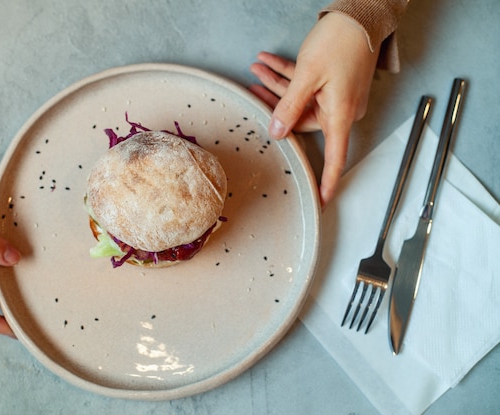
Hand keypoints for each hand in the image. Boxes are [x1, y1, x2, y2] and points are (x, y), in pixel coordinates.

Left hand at [250, 12, 378, 204]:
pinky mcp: (333, 82)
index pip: (335, 156)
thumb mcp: (308, 76)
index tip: (323, 199)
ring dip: (276, 85)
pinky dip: (288, 77)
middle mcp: (341, 109)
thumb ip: (289, 106)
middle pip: (301, 119)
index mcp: (340, 114)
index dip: (328, 180)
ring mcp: (336, 95)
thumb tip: (277, 131)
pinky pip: (307, 86)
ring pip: (300, 99)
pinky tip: (268, 63)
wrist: (360, 14)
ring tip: (256, 68)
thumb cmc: (340, 42)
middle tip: (252, 87)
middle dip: (274, 103)